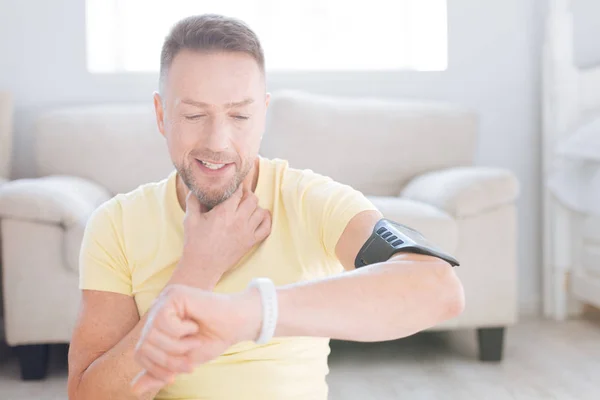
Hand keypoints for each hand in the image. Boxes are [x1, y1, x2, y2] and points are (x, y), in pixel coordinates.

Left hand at [130, 284, 260, 395]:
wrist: (237, 325)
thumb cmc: (213, 340)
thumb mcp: (184, 360)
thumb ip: (160, 372)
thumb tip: (133, 389)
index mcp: (158, 326)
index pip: (140, 352)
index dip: (156, 368)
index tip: (175, 375)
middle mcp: (158, 311)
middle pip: (145, 344)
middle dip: (169, 361)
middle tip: (190, 364)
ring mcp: (165, 300)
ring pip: (153, 334)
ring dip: (177, 346)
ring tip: (195, 342)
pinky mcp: (174, 294)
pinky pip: (164, 321)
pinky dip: (182, 331)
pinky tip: (195, 325)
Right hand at [173, 185, 271, 286]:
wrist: (203, 266)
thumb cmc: (195, 243)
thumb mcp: (190, 219)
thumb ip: (193, 201)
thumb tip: (194, 189)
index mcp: (224, 212)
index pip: (238, 192)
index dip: (238, 186)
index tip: (235, 185)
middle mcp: (238, 220)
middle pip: (252, 199)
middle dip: (247, 194)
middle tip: (241, 195)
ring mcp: (246, 232)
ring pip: (261, 211)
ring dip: (255, 207)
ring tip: (247, 207)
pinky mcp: (250, 242)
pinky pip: (266, 228)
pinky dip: (265, 220)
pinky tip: (259, 217)